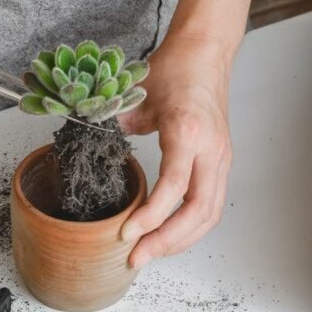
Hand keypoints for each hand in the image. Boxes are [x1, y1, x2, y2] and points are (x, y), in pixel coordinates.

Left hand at [117, 33, 233, 267]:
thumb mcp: (135, 96)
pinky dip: (191, 226)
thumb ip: (114, 127)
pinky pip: (211, 204)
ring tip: (149, 253)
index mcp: (189, 133)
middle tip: (136, 257)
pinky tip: (167, 235)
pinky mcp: (221, 162)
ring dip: (180, 240)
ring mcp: (221, 158)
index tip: (126, 234)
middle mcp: (212, 150)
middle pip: (198, 212)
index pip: (175, 188)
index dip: (151, 217)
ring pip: (210, 214)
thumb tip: (90, 151)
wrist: (205, 53)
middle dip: (166, 241)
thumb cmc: (174, 70)